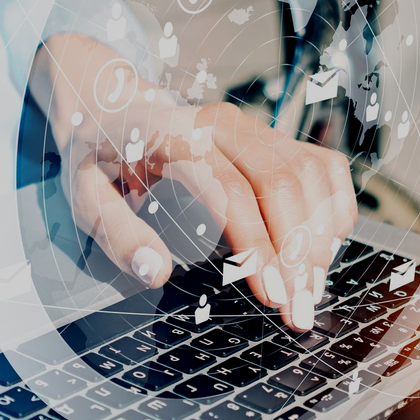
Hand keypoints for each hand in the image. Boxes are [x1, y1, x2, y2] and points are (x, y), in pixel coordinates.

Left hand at [31, 33, 358, 329]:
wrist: (116, 108)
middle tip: (299, 311)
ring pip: (310, 176)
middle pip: (282, 184)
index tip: (272, 295)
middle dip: (298, 254)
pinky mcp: (275, 137)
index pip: (231, 190)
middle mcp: (224, 124)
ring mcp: (256, 127)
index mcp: (176, 135)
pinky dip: (333, 211)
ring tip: (310, 293)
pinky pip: (323, 169)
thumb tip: (155, 273)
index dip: (257, 245)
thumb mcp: (86, 197)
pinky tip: (322, 252)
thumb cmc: (101, 157)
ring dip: (319, 239)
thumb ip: (119, 235)